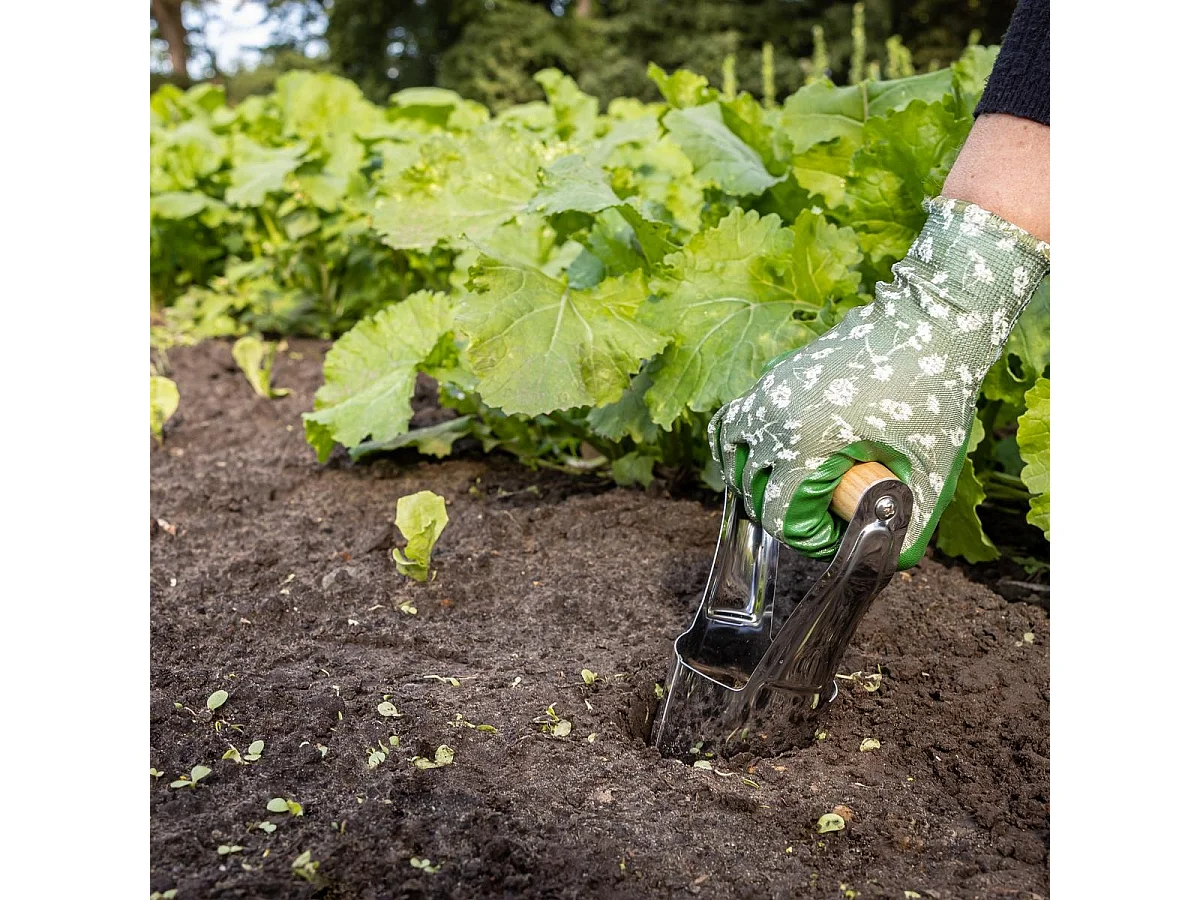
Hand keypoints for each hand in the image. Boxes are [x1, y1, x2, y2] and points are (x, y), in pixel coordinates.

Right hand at [708, 197, 1048, 567]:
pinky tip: (763, 459)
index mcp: (805, 442)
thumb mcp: (929, 469)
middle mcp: (773, 417)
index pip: (778, 515)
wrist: (929, 324)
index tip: (842, 532)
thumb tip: (895, 560)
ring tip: (788, 491)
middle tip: (825, 515)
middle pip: (751, 490)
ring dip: (751, 481)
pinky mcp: (772, 378)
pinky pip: (731, 422)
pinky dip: (738, 446)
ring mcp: (766, 393)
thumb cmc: (932, 392)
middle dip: (782, 513)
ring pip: (730, 455)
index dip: (810, 537)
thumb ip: (913, 522)